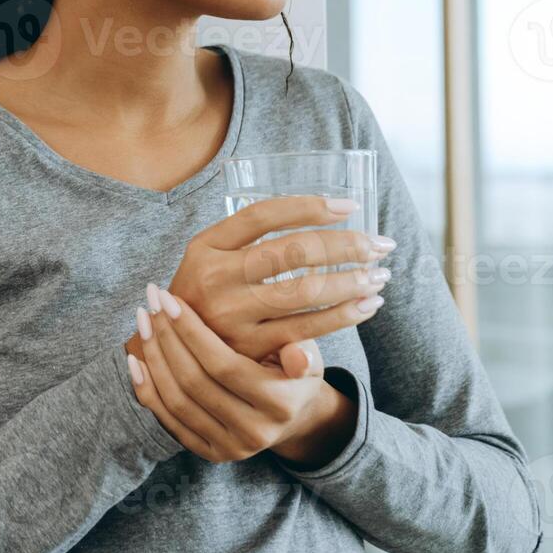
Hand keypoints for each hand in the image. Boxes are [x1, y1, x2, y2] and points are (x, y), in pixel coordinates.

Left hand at [126, 286, 356, 467]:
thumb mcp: (308, 356)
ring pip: (177, 401)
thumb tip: (299, 356)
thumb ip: (302, 353)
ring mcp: (231, 448)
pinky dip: (147, 389)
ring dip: (153, 358)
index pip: (222, 365)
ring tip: (143, 321)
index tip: (168, 298)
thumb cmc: (293, 370)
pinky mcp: (211, 454)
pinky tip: (136, 358)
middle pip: (194, 382)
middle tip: (150, 303)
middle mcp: (256, 433)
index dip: (191, 331)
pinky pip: (168, 421)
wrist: (291, 415)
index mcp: (281, 404)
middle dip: (166, 337)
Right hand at [167, 195, 394, 362]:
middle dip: (344, 245)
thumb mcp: (211, 257)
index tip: (349, 205)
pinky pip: (306, 328)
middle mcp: (214, 277)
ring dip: (351, 281)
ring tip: (379, 274)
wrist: (173, 347)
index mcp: (205, 246)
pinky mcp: (248, 347)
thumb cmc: (206, 292)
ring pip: (304, 291)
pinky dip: (343, 315)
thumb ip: (251, 239)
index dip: (309, 206)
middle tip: (378, 244)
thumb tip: (324, 213)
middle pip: (289, 251)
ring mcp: (230, 314)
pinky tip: (366, 306)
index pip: (262, 215)